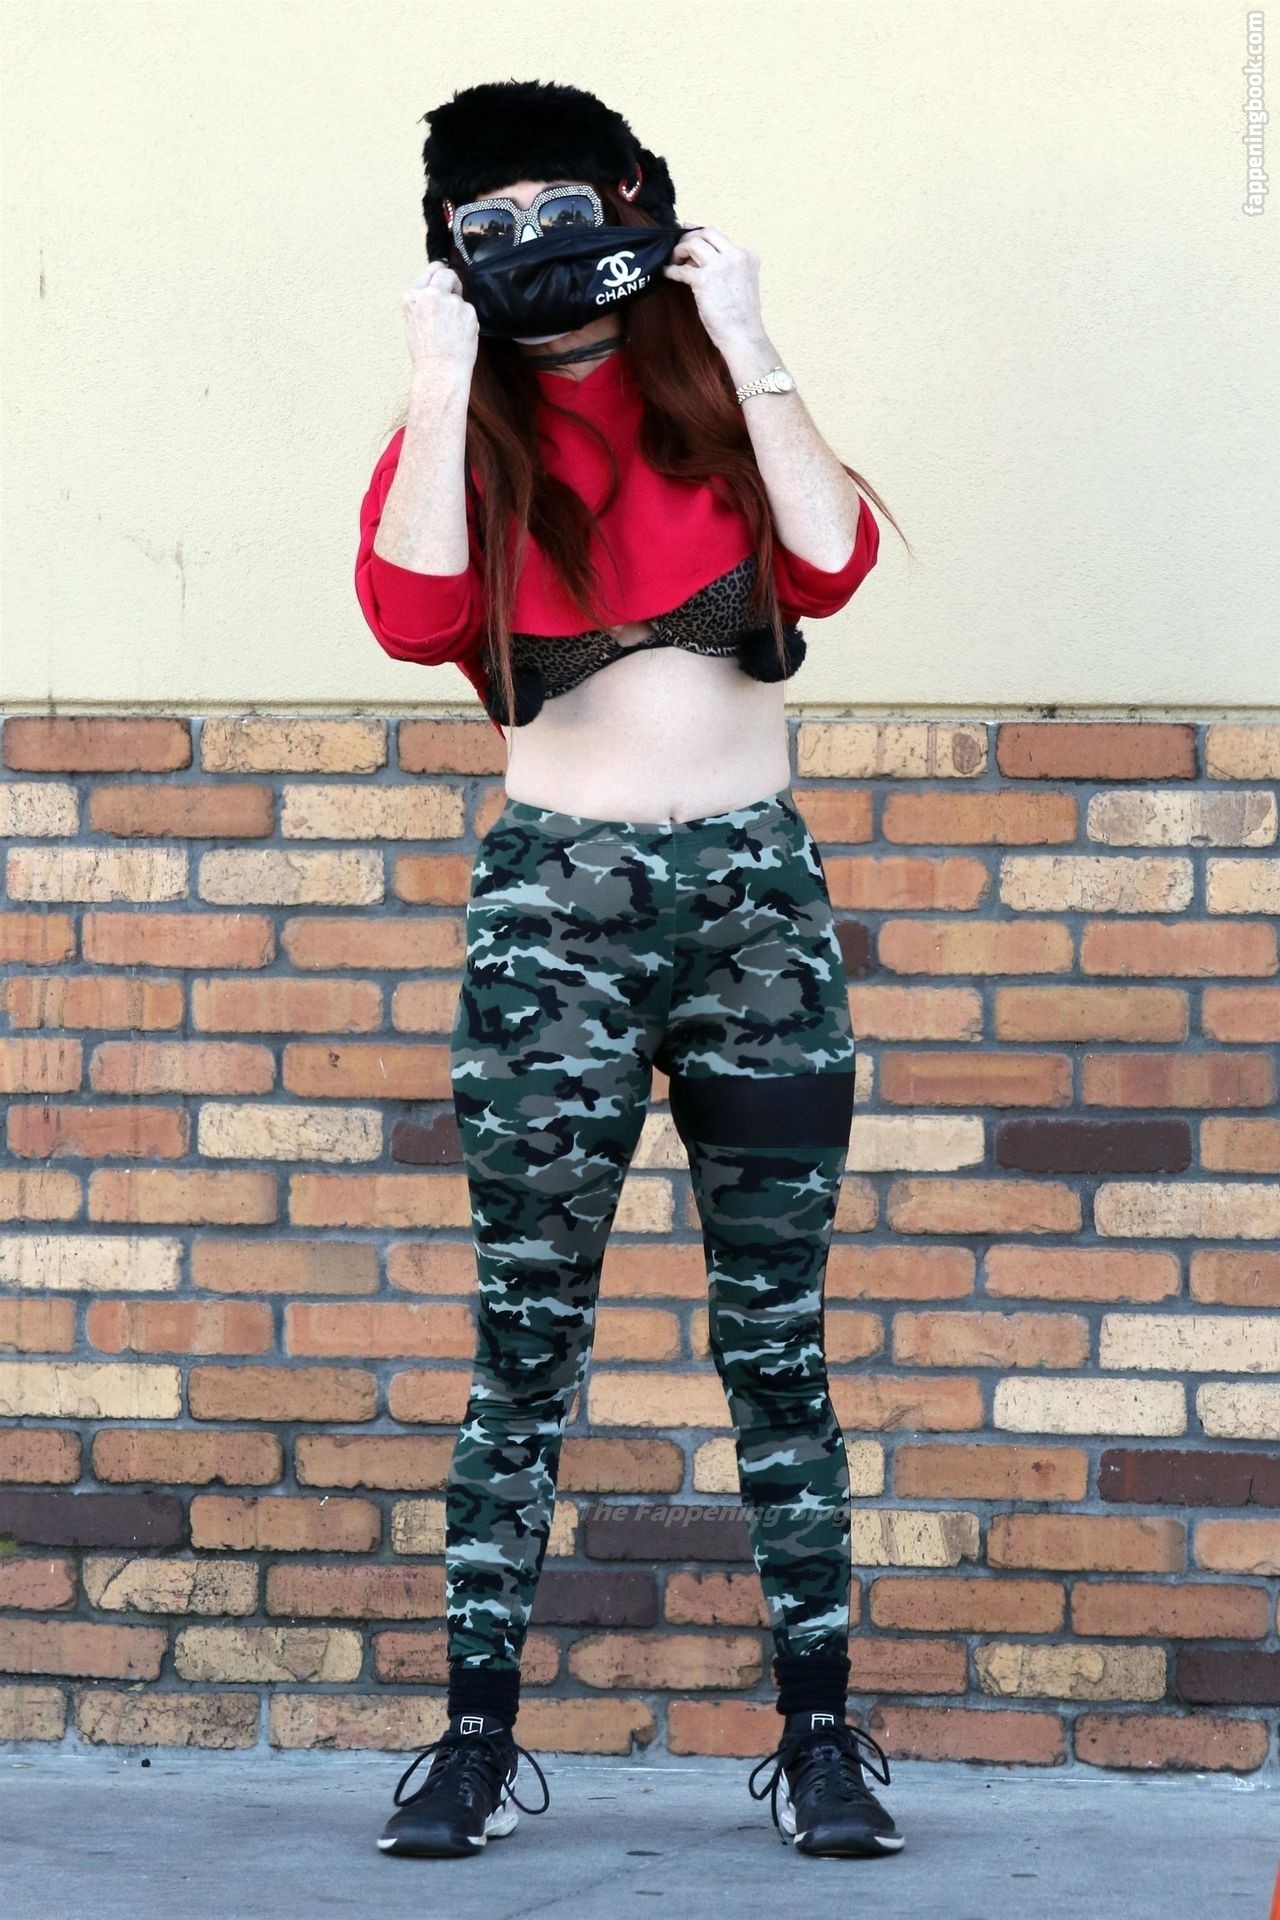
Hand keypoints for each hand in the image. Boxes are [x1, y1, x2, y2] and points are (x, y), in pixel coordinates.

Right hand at [402, 260, 478, 391]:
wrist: (440, 371)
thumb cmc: (425, 353)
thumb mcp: (413, 321)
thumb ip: (423, 303)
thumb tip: (436, 291)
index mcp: (413, 297)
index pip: (430, 271)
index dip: (439, 270)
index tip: (444, 269)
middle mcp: (431, 294)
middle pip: (447, 274)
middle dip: (453, 281)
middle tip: (455, 293)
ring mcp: (451, 302)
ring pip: (460, 298)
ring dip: (459, 309)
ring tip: (452, 331)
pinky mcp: (468, 310)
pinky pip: (470, 312)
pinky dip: (468, 322)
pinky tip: (460, 336)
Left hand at [661, 226, 766, 351]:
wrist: (743, 335)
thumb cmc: (742, 317)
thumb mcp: (743, 283)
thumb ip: (729, 268)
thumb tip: (699, 258)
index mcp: (748, 257)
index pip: (720, 237)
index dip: (701, 234)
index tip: (688, 230)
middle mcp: (736, 256)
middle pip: (707, 233)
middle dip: (689, 236)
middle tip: (678, 246)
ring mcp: (720, 266)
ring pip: (693, 243)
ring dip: (679, 249)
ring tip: (673, 260)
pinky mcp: (705, 280)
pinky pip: (682, 269)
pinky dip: (671, 270)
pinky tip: (667, 272)